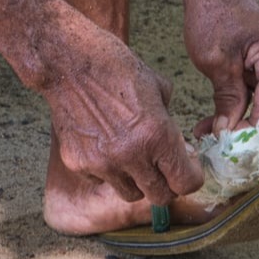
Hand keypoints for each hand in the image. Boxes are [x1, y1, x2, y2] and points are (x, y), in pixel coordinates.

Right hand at [37, 4, 203, 205]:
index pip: (186, 182)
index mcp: (157, 135)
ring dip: (135, 180)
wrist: (68, 62)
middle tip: (161, 168)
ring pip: (130, 193)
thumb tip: (179, 147)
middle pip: (160, 197)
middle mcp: (131, 155)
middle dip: (166, 184)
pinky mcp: (78, 164)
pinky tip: (101, 144)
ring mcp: (102, 163)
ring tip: (129, 155)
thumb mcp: (158, 87)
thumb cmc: (114, 67)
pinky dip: (106, 170)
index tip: (188, 169)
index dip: (191, 177)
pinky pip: (101, 179)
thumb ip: (170, 123)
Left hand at [180, 0, 258, 138]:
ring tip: (221, 134)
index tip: (232, 152)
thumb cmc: (212, 13)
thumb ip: (227, 100)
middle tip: (230, 148)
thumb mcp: (214, 61)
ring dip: (258, 124)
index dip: (253, 133)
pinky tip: (228, 118)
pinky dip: (256, 110)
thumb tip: (229, 135)